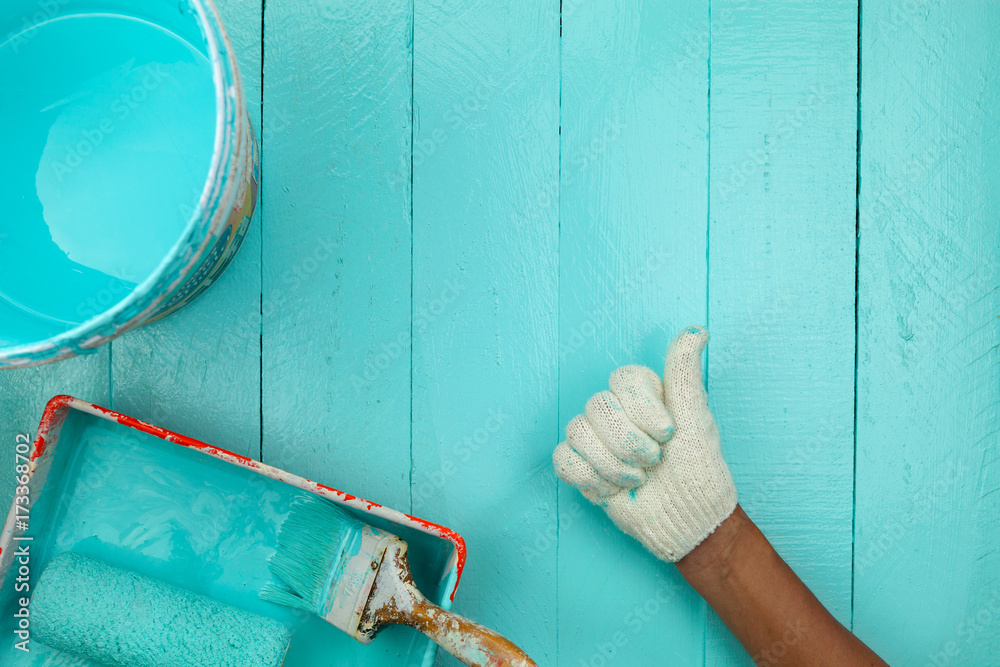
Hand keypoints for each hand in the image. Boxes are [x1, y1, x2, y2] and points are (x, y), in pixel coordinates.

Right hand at [553, 326, 736, 561]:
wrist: (687, 522)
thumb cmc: (699, 471)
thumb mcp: (697, 419)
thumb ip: (685, 373)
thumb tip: (697, 331)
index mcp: (643, 394)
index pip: (621, 379)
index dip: (642, 409)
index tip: (668, 434)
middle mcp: (616, 411)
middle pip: (597, 406)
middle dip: (629, 443)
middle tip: (654, 462)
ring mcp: (596, 438)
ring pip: (577, 431)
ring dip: (612, 465)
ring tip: (637, 479)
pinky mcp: (582, 466)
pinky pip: (563, 459)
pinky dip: (591, 478)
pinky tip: (614, 489)